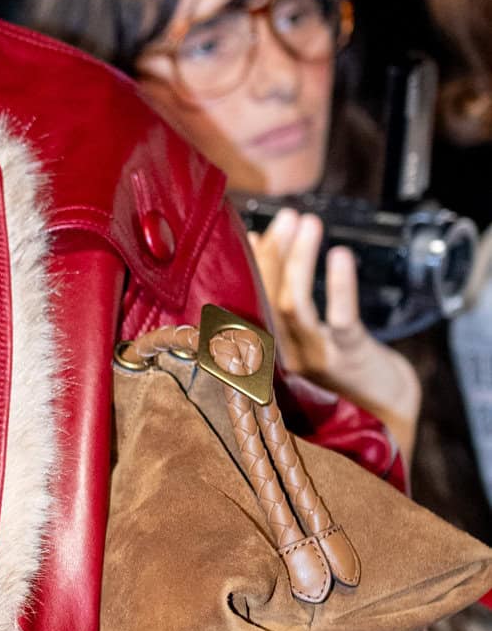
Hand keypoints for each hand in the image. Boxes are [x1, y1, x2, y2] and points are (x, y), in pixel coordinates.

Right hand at [249, 205, 420, 463]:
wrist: (382, 414)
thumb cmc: (341, 371)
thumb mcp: (305, 339)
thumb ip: (280, 301)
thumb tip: (259, 248)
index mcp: (266, 353)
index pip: (248, 303)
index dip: (250, 266)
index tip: (252, 230)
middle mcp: (282, 357)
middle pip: (266, 299)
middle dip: (273, 254)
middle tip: (284, 216)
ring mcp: (314, 358)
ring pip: (295, 306)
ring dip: (298, 260)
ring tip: (305, 222)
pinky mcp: (348, 357)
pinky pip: (341, 319)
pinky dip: (340, 286)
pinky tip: (339, 255)